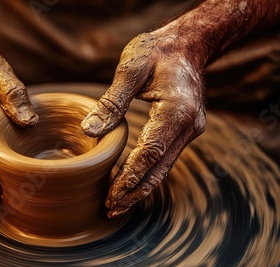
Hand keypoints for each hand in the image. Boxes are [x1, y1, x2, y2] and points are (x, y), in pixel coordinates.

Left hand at [81, 31, 205, 217]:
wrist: (188, 44)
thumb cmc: (157, 51)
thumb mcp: (131, 68)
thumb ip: (111, 102)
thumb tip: (89, 131)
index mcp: (177, 111)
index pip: (150, 154)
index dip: (129, 178)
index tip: (111, 196)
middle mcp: (189, 126)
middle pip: (159, 170)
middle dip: (134, 193)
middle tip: (111, 209)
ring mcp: (190, 130)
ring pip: (164, 168)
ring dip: (141, 188)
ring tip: (118, 204)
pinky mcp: (185, 130)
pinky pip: (165, 158)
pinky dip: (148, 173)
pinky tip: (131, 183)